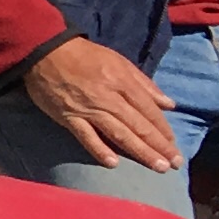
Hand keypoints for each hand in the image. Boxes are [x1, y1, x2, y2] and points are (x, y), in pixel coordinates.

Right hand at [22, 38, 186, 172]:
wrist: (44, 51)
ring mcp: (88, 109)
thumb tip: (169, 104)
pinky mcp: (68, 117)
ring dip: (139, 151)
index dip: (163, 129)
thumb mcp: (119, 61)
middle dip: (158, 146)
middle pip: (138, 125)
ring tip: (156, 167)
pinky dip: (99, 149)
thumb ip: (145, 83)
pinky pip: (85, 136)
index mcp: (122, 82)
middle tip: (174, 164)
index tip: (174, 145)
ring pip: (118, 133)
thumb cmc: (85, 56)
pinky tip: (113, 163)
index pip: (149, 110)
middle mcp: (108, 98)